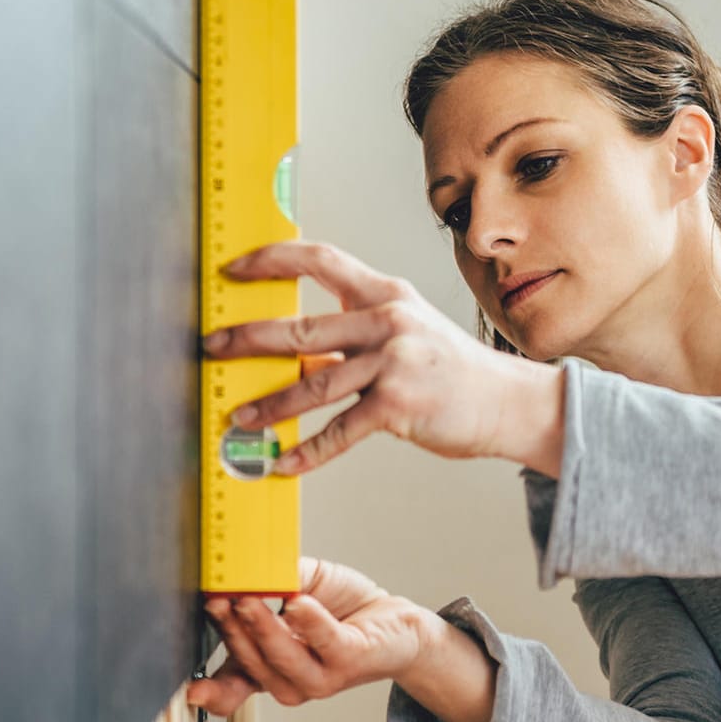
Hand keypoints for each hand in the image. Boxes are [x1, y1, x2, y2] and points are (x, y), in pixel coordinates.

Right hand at [187, 556, 427, 713]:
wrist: (392, 622)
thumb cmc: (339, 609)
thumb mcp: (294, 590)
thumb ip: (267, 582)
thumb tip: (242, 566)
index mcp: (266, 666)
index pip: (230, 686)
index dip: (210, 692)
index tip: (190, 691)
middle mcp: (288, 680)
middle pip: (250, 661)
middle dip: (231, 629)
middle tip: (218, 598)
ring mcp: (319, 676)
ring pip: (281, 657)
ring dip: (263, 627)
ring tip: (249, 597)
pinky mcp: (349, 661)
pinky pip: (325, 643)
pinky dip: (309, 622)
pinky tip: (298, 603)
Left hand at [203, 239, 559, 475]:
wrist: (507, 402)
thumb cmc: (451, 371)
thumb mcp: (408, 332)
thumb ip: (357, 333)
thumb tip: (295, 352)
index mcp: (386, 294)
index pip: (320, 260)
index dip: (271, 259)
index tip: (234, 268)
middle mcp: (388, 321)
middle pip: (302, 327)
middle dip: (248, 339)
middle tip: (212, 347)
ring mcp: (393, 363)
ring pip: (313, 385)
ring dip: (270, 405)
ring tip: (241, 417)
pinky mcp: (398, 406)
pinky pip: (340, 431)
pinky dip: (307, 451)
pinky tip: (283, 462)